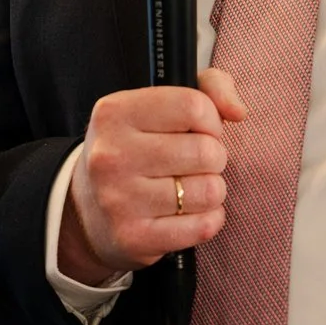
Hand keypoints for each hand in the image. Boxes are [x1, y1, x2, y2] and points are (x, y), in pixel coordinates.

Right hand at [58, 68, 247, 285]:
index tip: (201, 130)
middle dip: (214, 158)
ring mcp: (119, 199)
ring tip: (190, 187)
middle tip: (196, 163)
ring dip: (212, 190)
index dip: (211, 120)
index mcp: (114, 113)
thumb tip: (237, 111)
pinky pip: (203, 226)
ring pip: (209, 191)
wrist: (88, 210)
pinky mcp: (134, 236)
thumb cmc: (136, 149)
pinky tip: (190, 213)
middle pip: (206, 151)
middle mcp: (111, 155)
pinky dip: (209, 219)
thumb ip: (208, 87)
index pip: (193, 106)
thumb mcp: (159, 105)